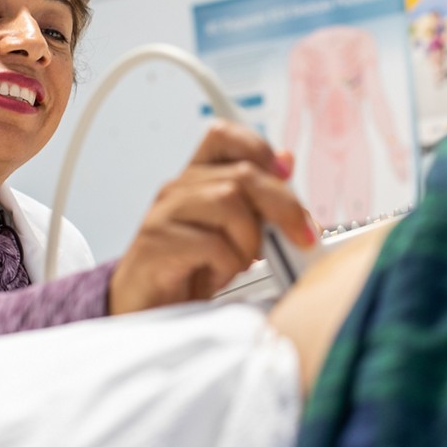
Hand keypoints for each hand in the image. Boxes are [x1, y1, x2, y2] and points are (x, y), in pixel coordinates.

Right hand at [108, 120, 314, 313]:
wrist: (145, 310)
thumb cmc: (190, 272)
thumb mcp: (234, 233)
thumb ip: (258, 199)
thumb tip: (286, 160)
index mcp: (197, 179)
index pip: (224, 136)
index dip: (259, 148)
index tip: (285, 174)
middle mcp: (178, 189)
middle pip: (242, 174)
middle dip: (283, 207)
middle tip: (301, 237)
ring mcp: (164, 214)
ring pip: (228, 202)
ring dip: (249, 241)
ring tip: (242, 264)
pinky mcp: (156, 244)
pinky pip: (212, 244)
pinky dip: (227, 265)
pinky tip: (216, 276)